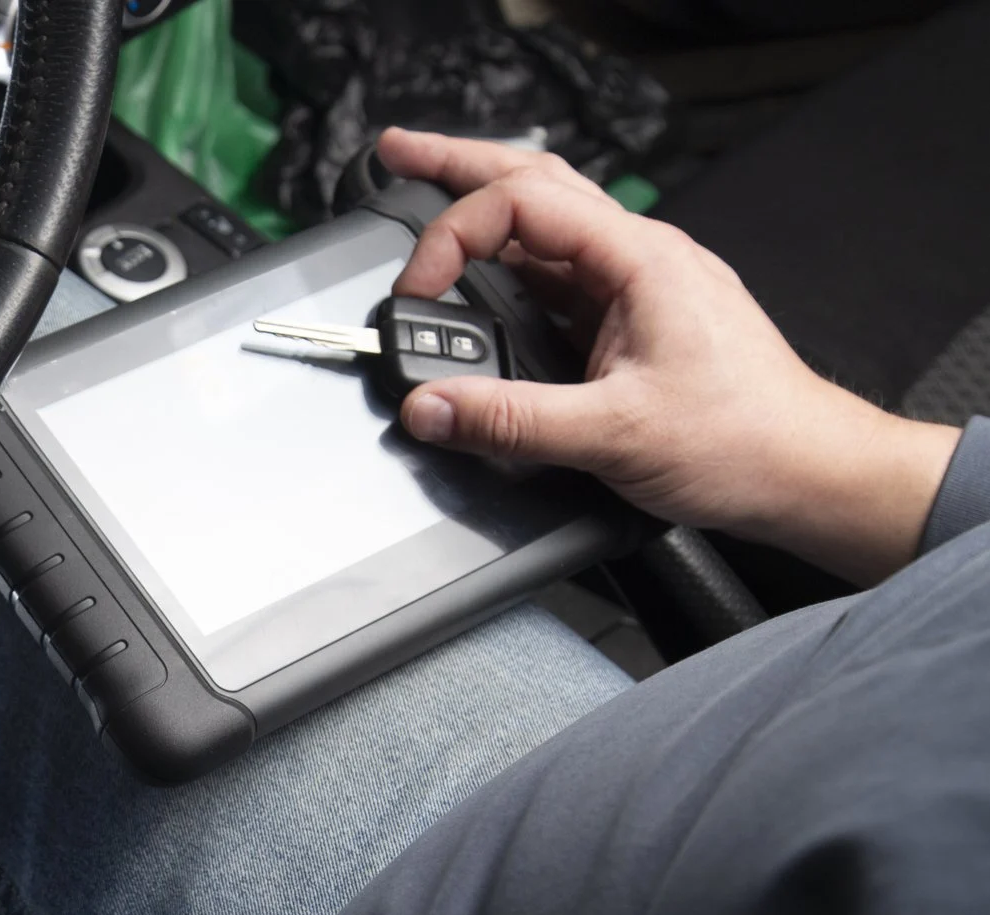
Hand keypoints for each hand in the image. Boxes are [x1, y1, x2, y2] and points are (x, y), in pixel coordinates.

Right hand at [377, 127, 960, 584]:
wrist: (806, 471)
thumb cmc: (743, 442)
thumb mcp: (612, 435)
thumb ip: (510, 421)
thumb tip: (430, 407)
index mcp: (640, 259)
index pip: (523, 204)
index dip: (455, 237)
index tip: (418, 292)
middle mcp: (640, 258)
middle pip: (535, 182)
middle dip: (459, 164)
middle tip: (398, 153)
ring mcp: (638, 286)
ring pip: (548, 223)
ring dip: (484, 209)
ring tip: (431, 192)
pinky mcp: (634, 320)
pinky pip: (560, 274)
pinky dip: (510, 263)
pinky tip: (483, 277)